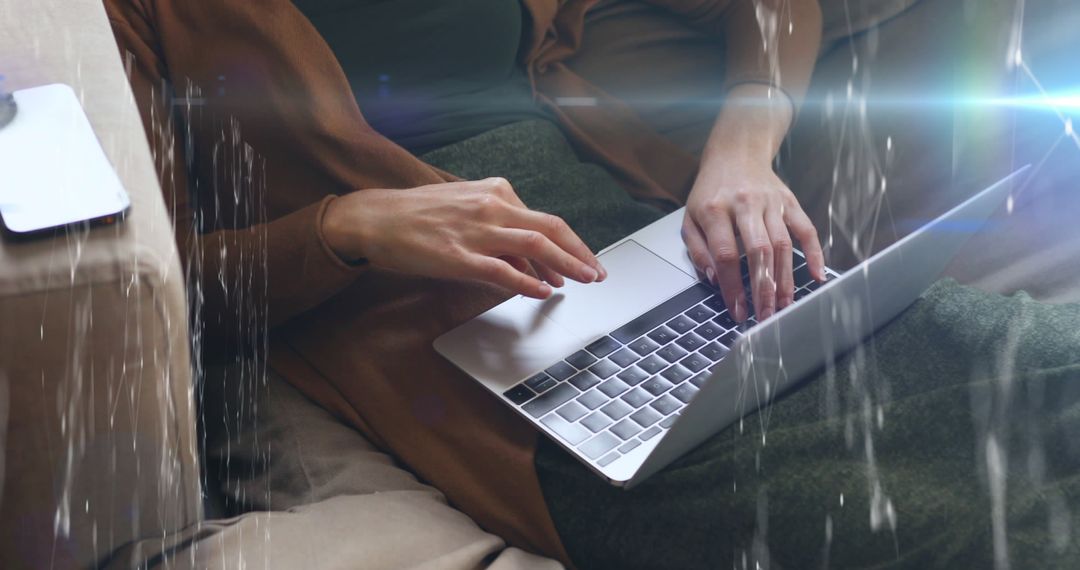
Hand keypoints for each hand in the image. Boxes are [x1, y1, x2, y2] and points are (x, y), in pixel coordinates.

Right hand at [322, 177, 605, 298]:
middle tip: (597, 273)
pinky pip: (502, 270)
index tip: (583, 260)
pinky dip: (527, 282)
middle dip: (579, 253)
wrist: (374, 218)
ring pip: (535, 245)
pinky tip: (541, 292)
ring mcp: (476, 230)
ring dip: (565, 266)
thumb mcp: (465, 208)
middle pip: (550, 228)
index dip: (570, 243)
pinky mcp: (459, 256)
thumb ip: (499, 228)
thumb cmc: (417, 215)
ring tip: (582, 282)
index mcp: (495, 191)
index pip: (544, 219)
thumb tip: (530, 258)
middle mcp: (491, 206)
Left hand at [683, 159, 824, 320]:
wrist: (735, 153)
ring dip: (785, 280)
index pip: (725, 255)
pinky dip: (814, 254)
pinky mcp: (789, 202)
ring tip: (784, 306)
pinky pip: (806, 230)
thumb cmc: (710, 191)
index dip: (732, 286)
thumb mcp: (690, 218)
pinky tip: (816, 276)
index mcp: (715, 210)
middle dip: (763, 288)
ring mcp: (771, 203)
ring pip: (782, 245)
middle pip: (758, 251)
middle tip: (765, 316)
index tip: (737, 310)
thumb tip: (713, 280)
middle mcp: (745, 205)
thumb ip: (697, 250)